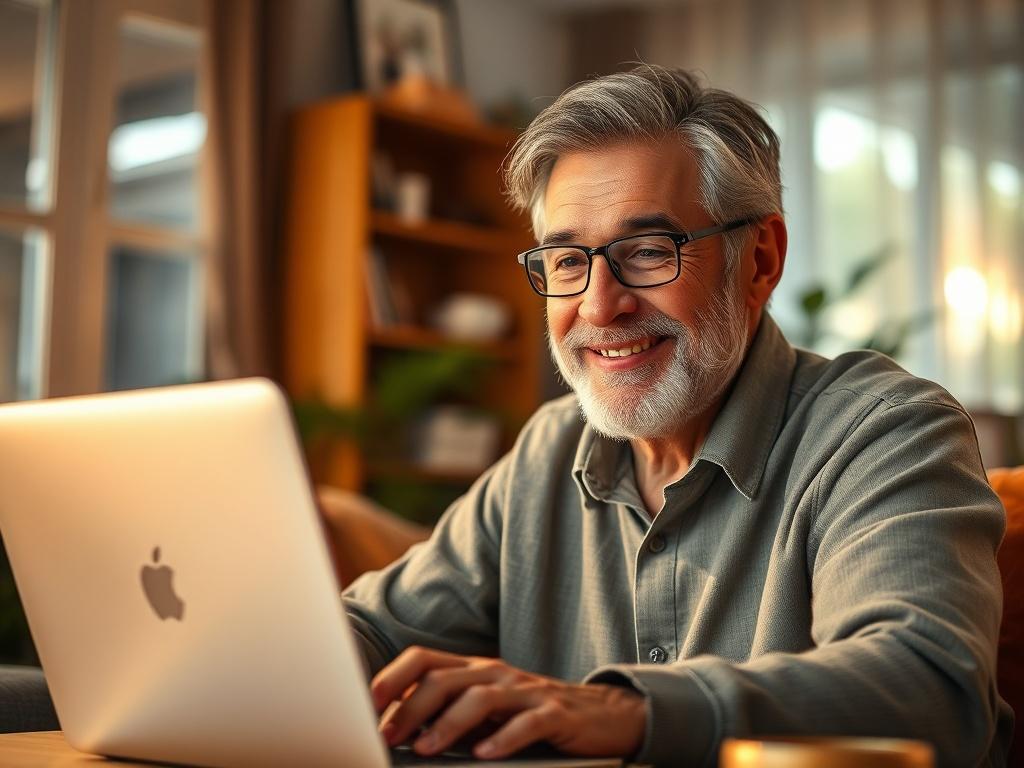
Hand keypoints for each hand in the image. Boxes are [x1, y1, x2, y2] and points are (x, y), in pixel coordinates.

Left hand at [370, 646, 645, 759]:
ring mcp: (527, 690)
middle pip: (445, 678)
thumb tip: (397, 729)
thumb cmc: (534, 715)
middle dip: (410, 707)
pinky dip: (503, 738)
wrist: (605, 716)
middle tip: (388, 735)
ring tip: (426, 749)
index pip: (425, 659)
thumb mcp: (489, 710)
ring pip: (481, 698)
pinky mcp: (557, 712)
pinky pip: (527, 722)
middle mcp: (497, 673)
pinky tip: (484, 755)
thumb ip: (449, 712)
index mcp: (475, 669)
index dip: (393, 676)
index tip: (366, 702)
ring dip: (448, 724)